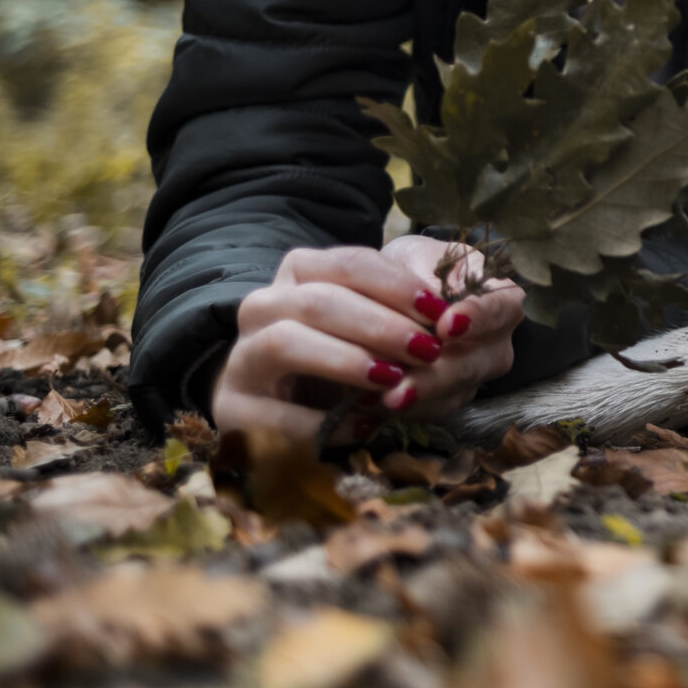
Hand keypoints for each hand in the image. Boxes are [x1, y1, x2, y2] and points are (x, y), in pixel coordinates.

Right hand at [211, 235, 524, 440]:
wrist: (287, 402)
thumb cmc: (358, 350)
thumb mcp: (388, 320)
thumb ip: (414, 310)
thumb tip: (454, 320)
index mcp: (301, 273)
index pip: (349, 264)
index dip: (396, 285)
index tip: (440, 310)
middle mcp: (263, 307)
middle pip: (319, 300)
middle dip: (379, 325)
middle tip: (428, 349)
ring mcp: (242, 357)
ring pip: (286, 342)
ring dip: (346, 361)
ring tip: (393, 381)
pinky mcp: (233, 409)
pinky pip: (273, 413)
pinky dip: (322, 421)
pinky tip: (365, 424)